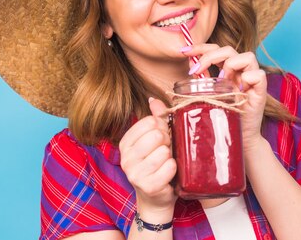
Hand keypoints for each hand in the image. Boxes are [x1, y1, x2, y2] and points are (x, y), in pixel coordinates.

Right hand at [118, 98, 176, 219]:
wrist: (155, 199)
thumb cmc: (157, 166)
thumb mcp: (154, 140)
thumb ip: (155, 119)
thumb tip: (153, 100)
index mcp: (125, 142)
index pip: (149, 122)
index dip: (162, 127)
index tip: (162, 137)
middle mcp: (126, 157)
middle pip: (157, 135)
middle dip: (167, 141)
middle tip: (166, 152)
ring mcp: (135, 173)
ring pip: (164, 151)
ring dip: (171, 157)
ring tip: (166, 164)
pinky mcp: (148, 186)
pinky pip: (170, 167)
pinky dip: (174, 169)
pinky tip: (169, 174)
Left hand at [182, 44, 267, 150]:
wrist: (238, 139)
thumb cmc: (222, 118)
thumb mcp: (208, 97)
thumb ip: (201, 83)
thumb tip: (189, 68)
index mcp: (228, 71)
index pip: (216, 49)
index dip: (201, 47)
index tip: (184, 50)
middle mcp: (240, 72)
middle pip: (229, 49)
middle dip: (209, 55)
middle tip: (196, 70)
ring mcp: (251, 81)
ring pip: (247, 57)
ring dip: (230, 65)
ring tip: (222, 81)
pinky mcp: (261, 92)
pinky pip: (258, 75)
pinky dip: (247, 78)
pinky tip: (237, 90)